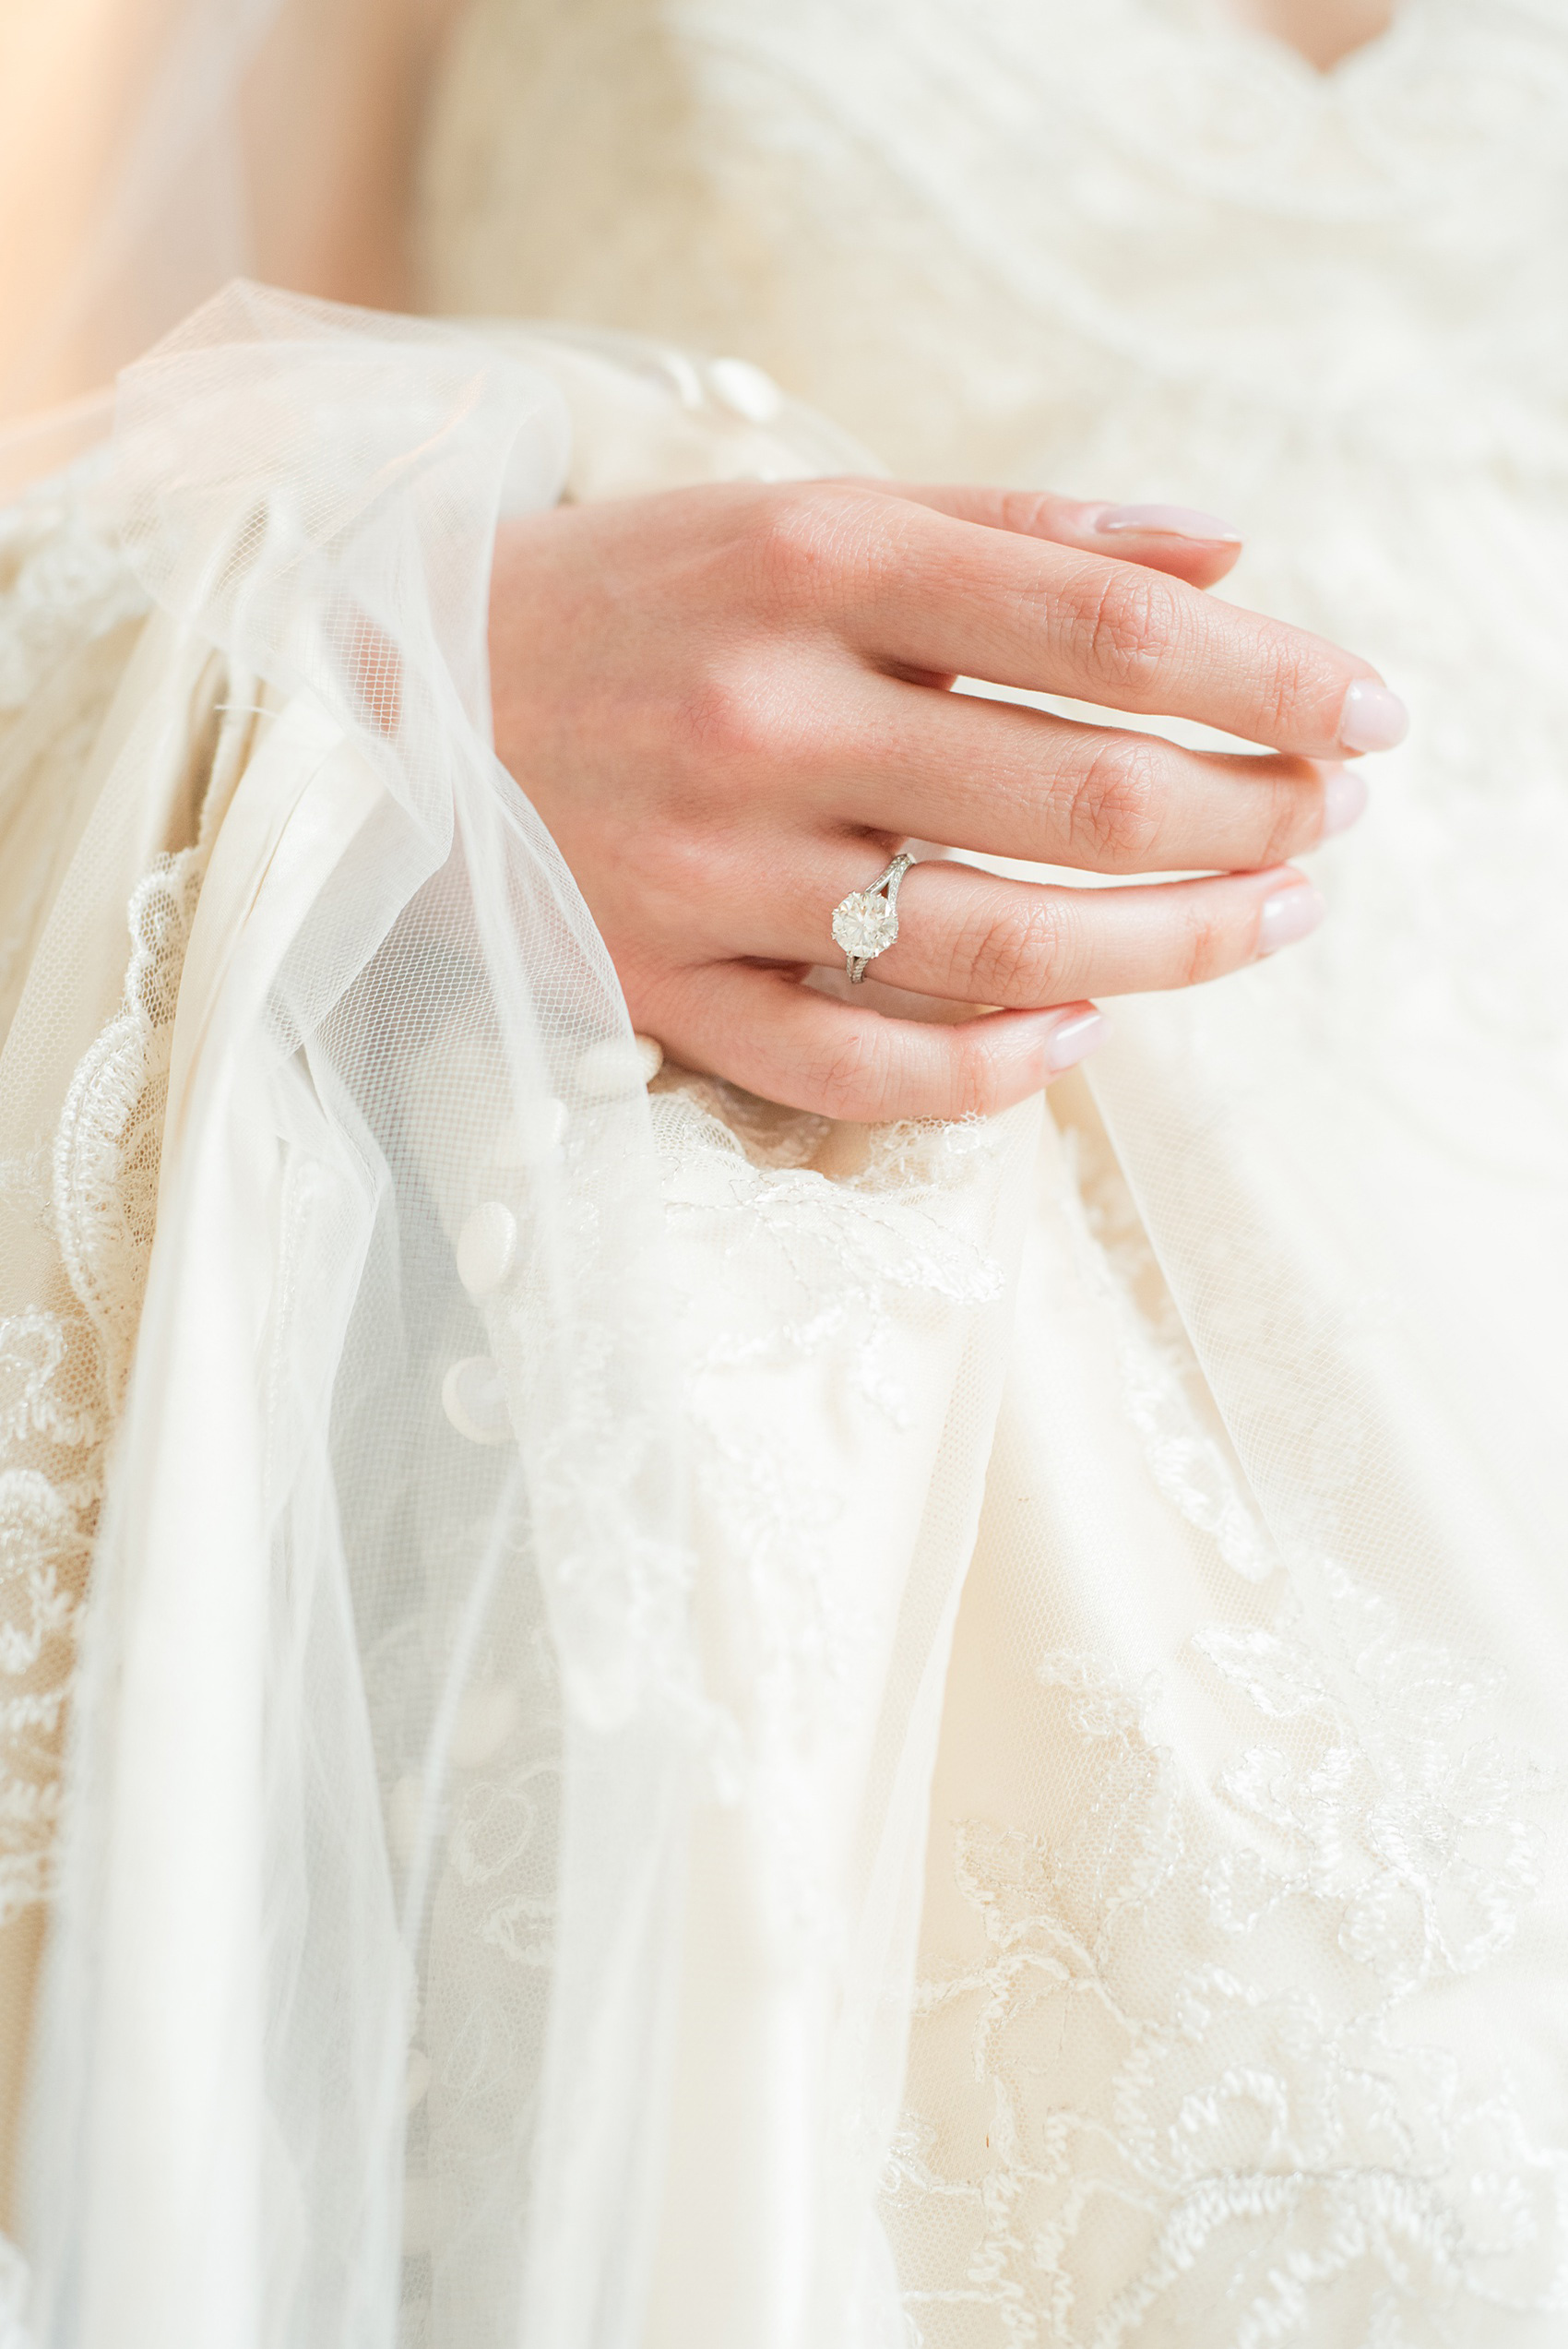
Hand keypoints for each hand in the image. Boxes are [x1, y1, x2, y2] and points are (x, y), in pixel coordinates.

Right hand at [487, 480, 1401, 1120]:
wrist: (382, 693)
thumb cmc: (635, 594)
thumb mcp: (807, 516)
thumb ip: (1014, 531)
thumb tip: (1229, 561)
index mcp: (811, 567)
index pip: (1098, 630)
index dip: (1266, 678)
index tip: (1370, 712)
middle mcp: (764, 719)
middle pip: (1075, 799)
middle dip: (1249, 817)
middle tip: (1332, 824)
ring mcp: (708, 874)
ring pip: (995, 947)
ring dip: (1170, 948)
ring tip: (1268, 921)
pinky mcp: (659, 991)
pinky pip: (855, 1067)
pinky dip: (990, 1070)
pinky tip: (1079, 1036)